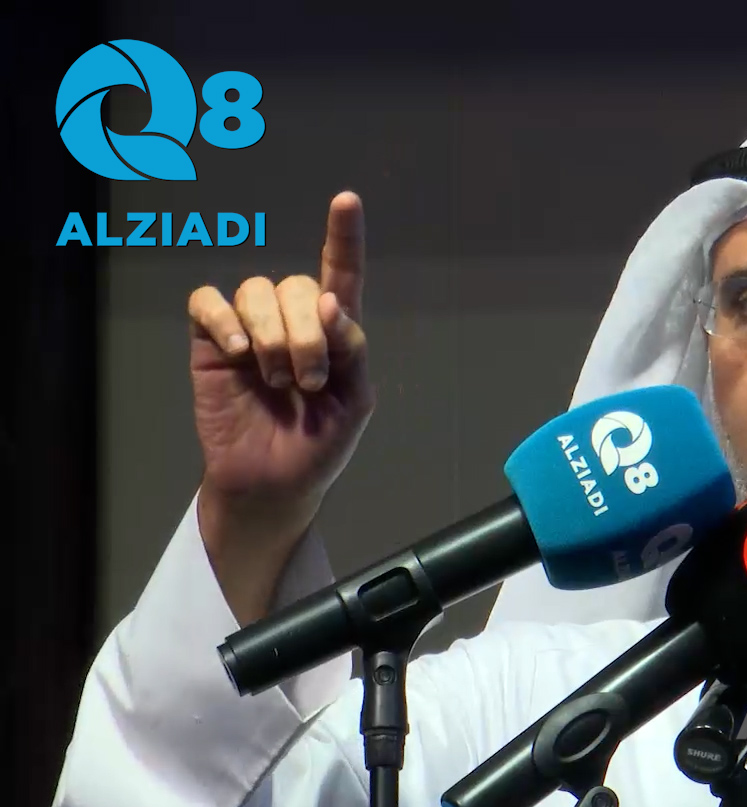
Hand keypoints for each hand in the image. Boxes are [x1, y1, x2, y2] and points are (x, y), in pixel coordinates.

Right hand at [189, 192, 372, 619]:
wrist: (272, 484)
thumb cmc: (318, 445)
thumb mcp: (355, 402)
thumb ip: (351, 350)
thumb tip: (330, 302)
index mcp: (334, 332)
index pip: (342, 275)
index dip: (343, 237)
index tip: (346, 200)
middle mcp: (292, 321)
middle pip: (296, 285)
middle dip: (306, 332)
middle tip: (308, 380)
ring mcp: (250, 328)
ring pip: (257, 290)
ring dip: (272, 334)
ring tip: (276, 379)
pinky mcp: (212, 342)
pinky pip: (209, 302)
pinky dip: (224, 319)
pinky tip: (238, 352)